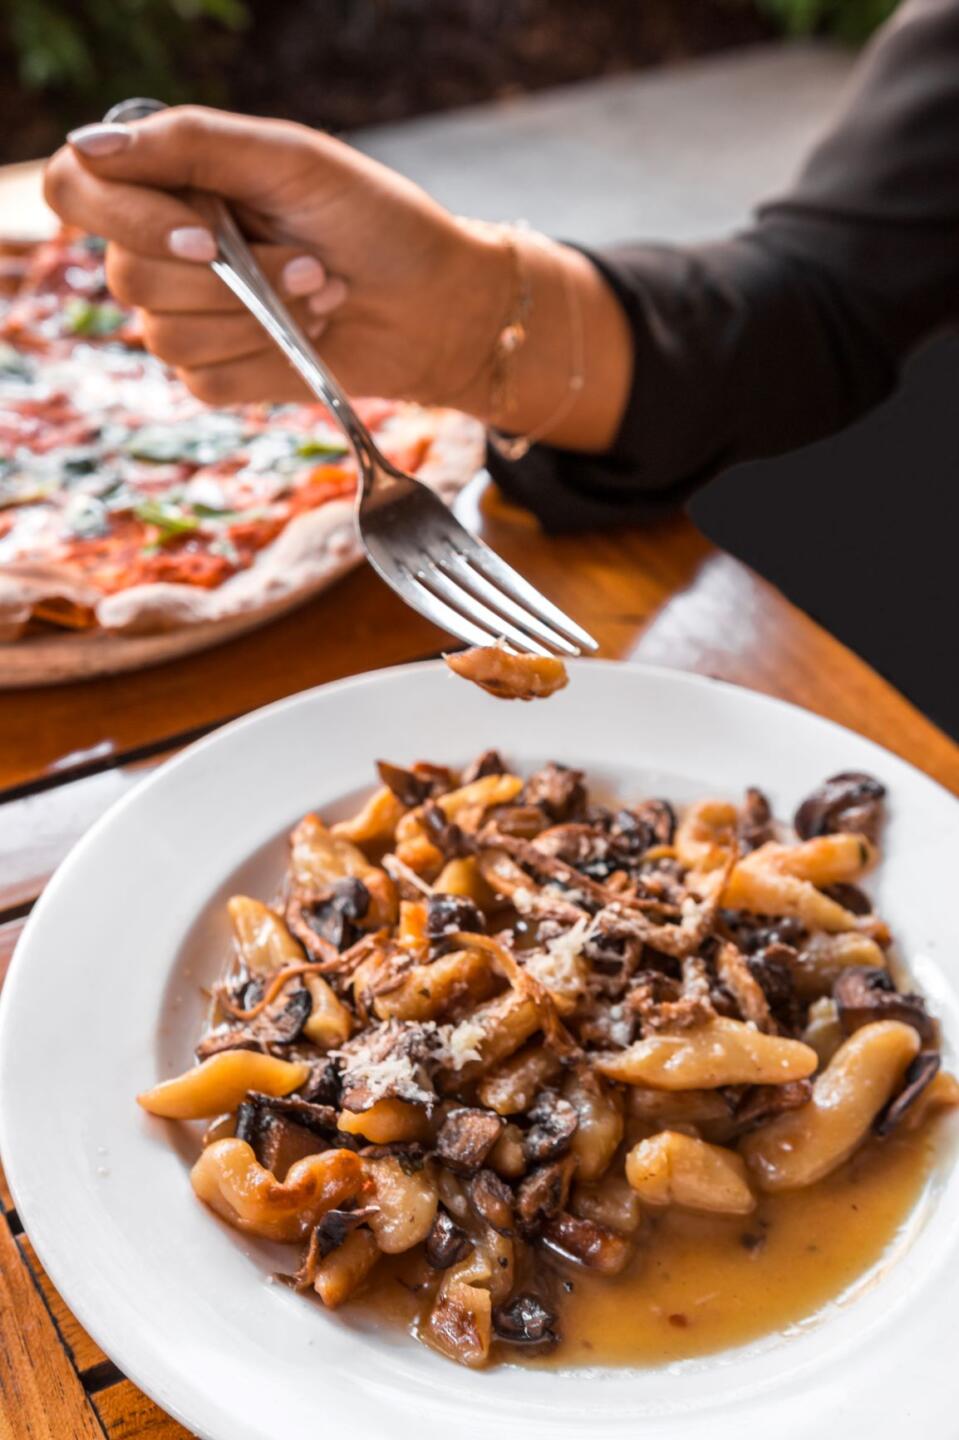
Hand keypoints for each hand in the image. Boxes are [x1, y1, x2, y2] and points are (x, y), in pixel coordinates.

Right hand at [45, 106, 506, 409]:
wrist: (437, 303)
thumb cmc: (375, 220)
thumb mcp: (290, 160)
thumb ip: (192, 144)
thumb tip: (93, 147)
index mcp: (170, 180)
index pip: (78, 190)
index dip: (126, 219)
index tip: (207, 235)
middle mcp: (162, 247)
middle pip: (129, 276)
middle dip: (235, 277)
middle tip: (309, 262)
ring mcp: (184, 317)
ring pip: (167, 334)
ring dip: (260, 317)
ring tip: (320, 291)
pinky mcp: (215, 375)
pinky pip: (204, 379)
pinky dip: (267, 359)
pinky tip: (310, 335)